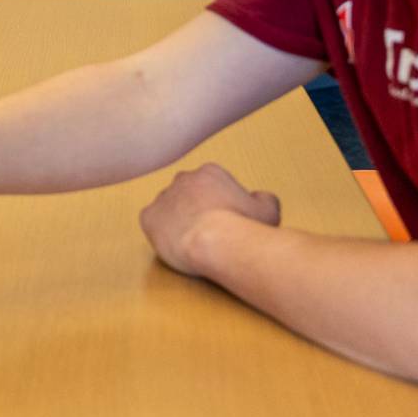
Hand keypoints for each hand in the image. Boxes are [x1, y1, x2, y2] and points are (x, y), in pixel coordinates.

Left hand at [139, 163, 281, 276]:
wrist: (218, 242)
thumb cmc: (245, 227)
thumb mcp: (268, 209)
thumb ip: (264, 198)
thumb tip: (259, 197)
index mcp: (210, 173)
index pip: (212, 184)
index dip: (219, 204)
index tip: (225, 220)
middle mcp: (183, 178)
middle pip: (188, 193)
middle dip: (196, 208)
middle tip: (208, 231)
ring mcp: (163, 197)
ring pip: (169, 208)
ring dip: (178, 220)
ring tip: (192, 240)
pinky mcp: (148, 217)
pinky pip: (152, 222)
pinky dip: (161, 232)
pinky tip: (175, 243)